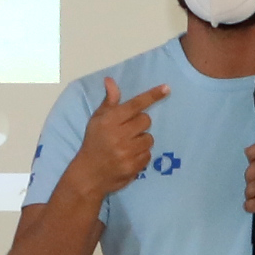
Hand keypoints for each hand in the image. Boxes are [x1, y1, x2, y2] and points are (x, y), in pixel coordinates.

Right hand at [62, 77, 169, 196]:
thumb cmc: (94, 143)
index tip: (167, 88)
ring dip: (141, 141)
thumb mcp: (97, 120)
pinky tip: (129, 157)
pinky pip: (148, 154)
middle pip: (146, 120)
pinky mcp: (133, 166)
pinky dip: (141, 155)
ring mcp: (126, 152)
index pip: (135, 104)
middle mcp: (118, 135)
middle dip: (140, 124)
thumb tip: (110, 80)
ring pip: (149, 138)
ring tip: (128, 146)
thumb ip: (109, 102)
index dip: (152, 96)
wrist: (88, 175)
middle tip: (128, 131)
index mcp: (109, 121)